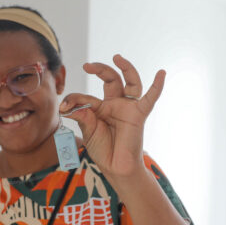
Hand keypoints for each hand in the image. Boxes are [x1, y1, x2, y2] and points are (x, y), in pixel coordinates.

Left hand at [59, 54, 164, 178]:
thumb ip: (81, 116)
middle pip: (110, 79)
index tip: (64, 107)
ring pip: (130, 82)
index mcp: (100, 107)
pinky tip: (162, 72)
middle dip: (99, 69)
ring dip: (125, 68)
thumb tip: (70, 105)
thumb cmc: (102, 150)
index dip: (73, 99)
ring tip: (117, 57)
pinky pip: (150, 98)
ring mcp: (127, 107)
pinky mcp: (138, 114)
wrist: (115, 167)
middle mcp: (115, 103)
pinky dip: (157, 86)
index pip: (86, 96)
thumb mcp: (87, 131)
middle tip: (87, 66)